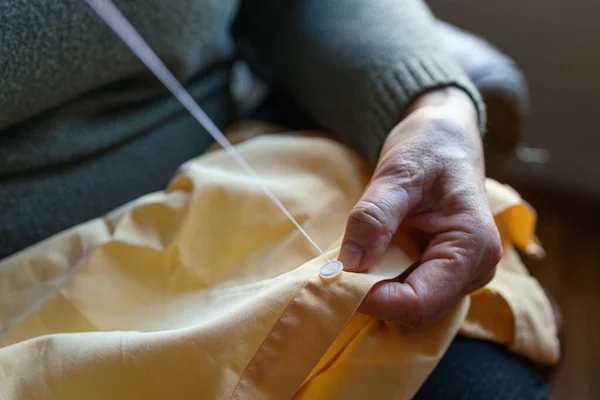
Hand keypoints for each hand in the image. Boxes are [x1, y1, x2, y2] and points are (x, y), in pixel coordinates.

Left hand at [339, 87, 502, 332]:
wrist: (445, 136)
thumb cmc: (429, 146)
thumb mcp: (398, 172)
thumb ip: (374, 217)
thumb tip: (347, 266)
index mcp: (472, 247)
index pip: (419, 301)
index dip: (373, 300)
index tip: (335, 281)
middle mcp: (474, 270)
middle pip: (416, 312)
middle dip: (374, 298)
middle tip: (338, 271)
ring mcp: (460, 274)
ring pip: (411, 308)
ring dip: (377, 292)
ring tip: (355, 259)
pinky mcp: (443, 271)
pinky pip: (409, 293)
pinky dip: (383, 283)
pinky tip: (369, 259)